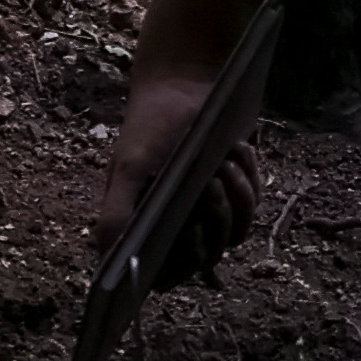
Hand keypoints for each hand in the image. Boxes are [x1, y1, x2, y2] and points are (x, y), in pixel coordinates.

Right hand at [88, 60, 262, 284]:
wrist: (185, 85)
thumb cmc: (150, 126)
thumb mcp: (129, 166)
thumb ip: (117, 212)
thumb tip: (108, 260)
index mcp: (144, 231)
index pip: (166, 276)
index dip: (181, 262)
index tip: (189, 229)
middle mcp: (178, 229)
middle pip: (209, 255)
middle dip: (214, 218)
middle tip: (210, 180)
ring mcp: (211, 212)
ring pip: (236, 232)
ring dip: (236, 196)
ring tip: (223, 160)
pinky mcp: (237, 192)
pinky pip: (253, 204)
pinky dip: (248, 176)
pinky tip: (235, 147)